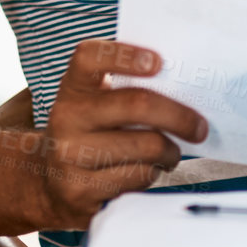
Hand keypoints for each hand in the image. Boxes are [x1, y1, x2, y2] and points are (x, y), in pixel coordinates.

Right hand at [5, 39, 207, 228]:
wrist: (46, 182)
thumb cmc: (89, 133)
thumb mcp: (94, 104)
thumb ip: (125, 88)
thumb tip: (185, 86)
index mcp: (73, 88)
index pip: (90, 57)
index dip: (125, 55)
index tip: (158, 62)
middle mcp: (66, 118)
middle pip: (138, 105)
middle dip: (180, 116)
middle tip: (200, 127)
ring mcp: (71, 156)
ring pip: (147, 147)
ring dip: (171, 152)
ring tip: (171, 152)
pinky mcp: (82, 191)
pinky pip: (139, 178)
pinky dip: (154, 174)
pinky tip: (148, 170)